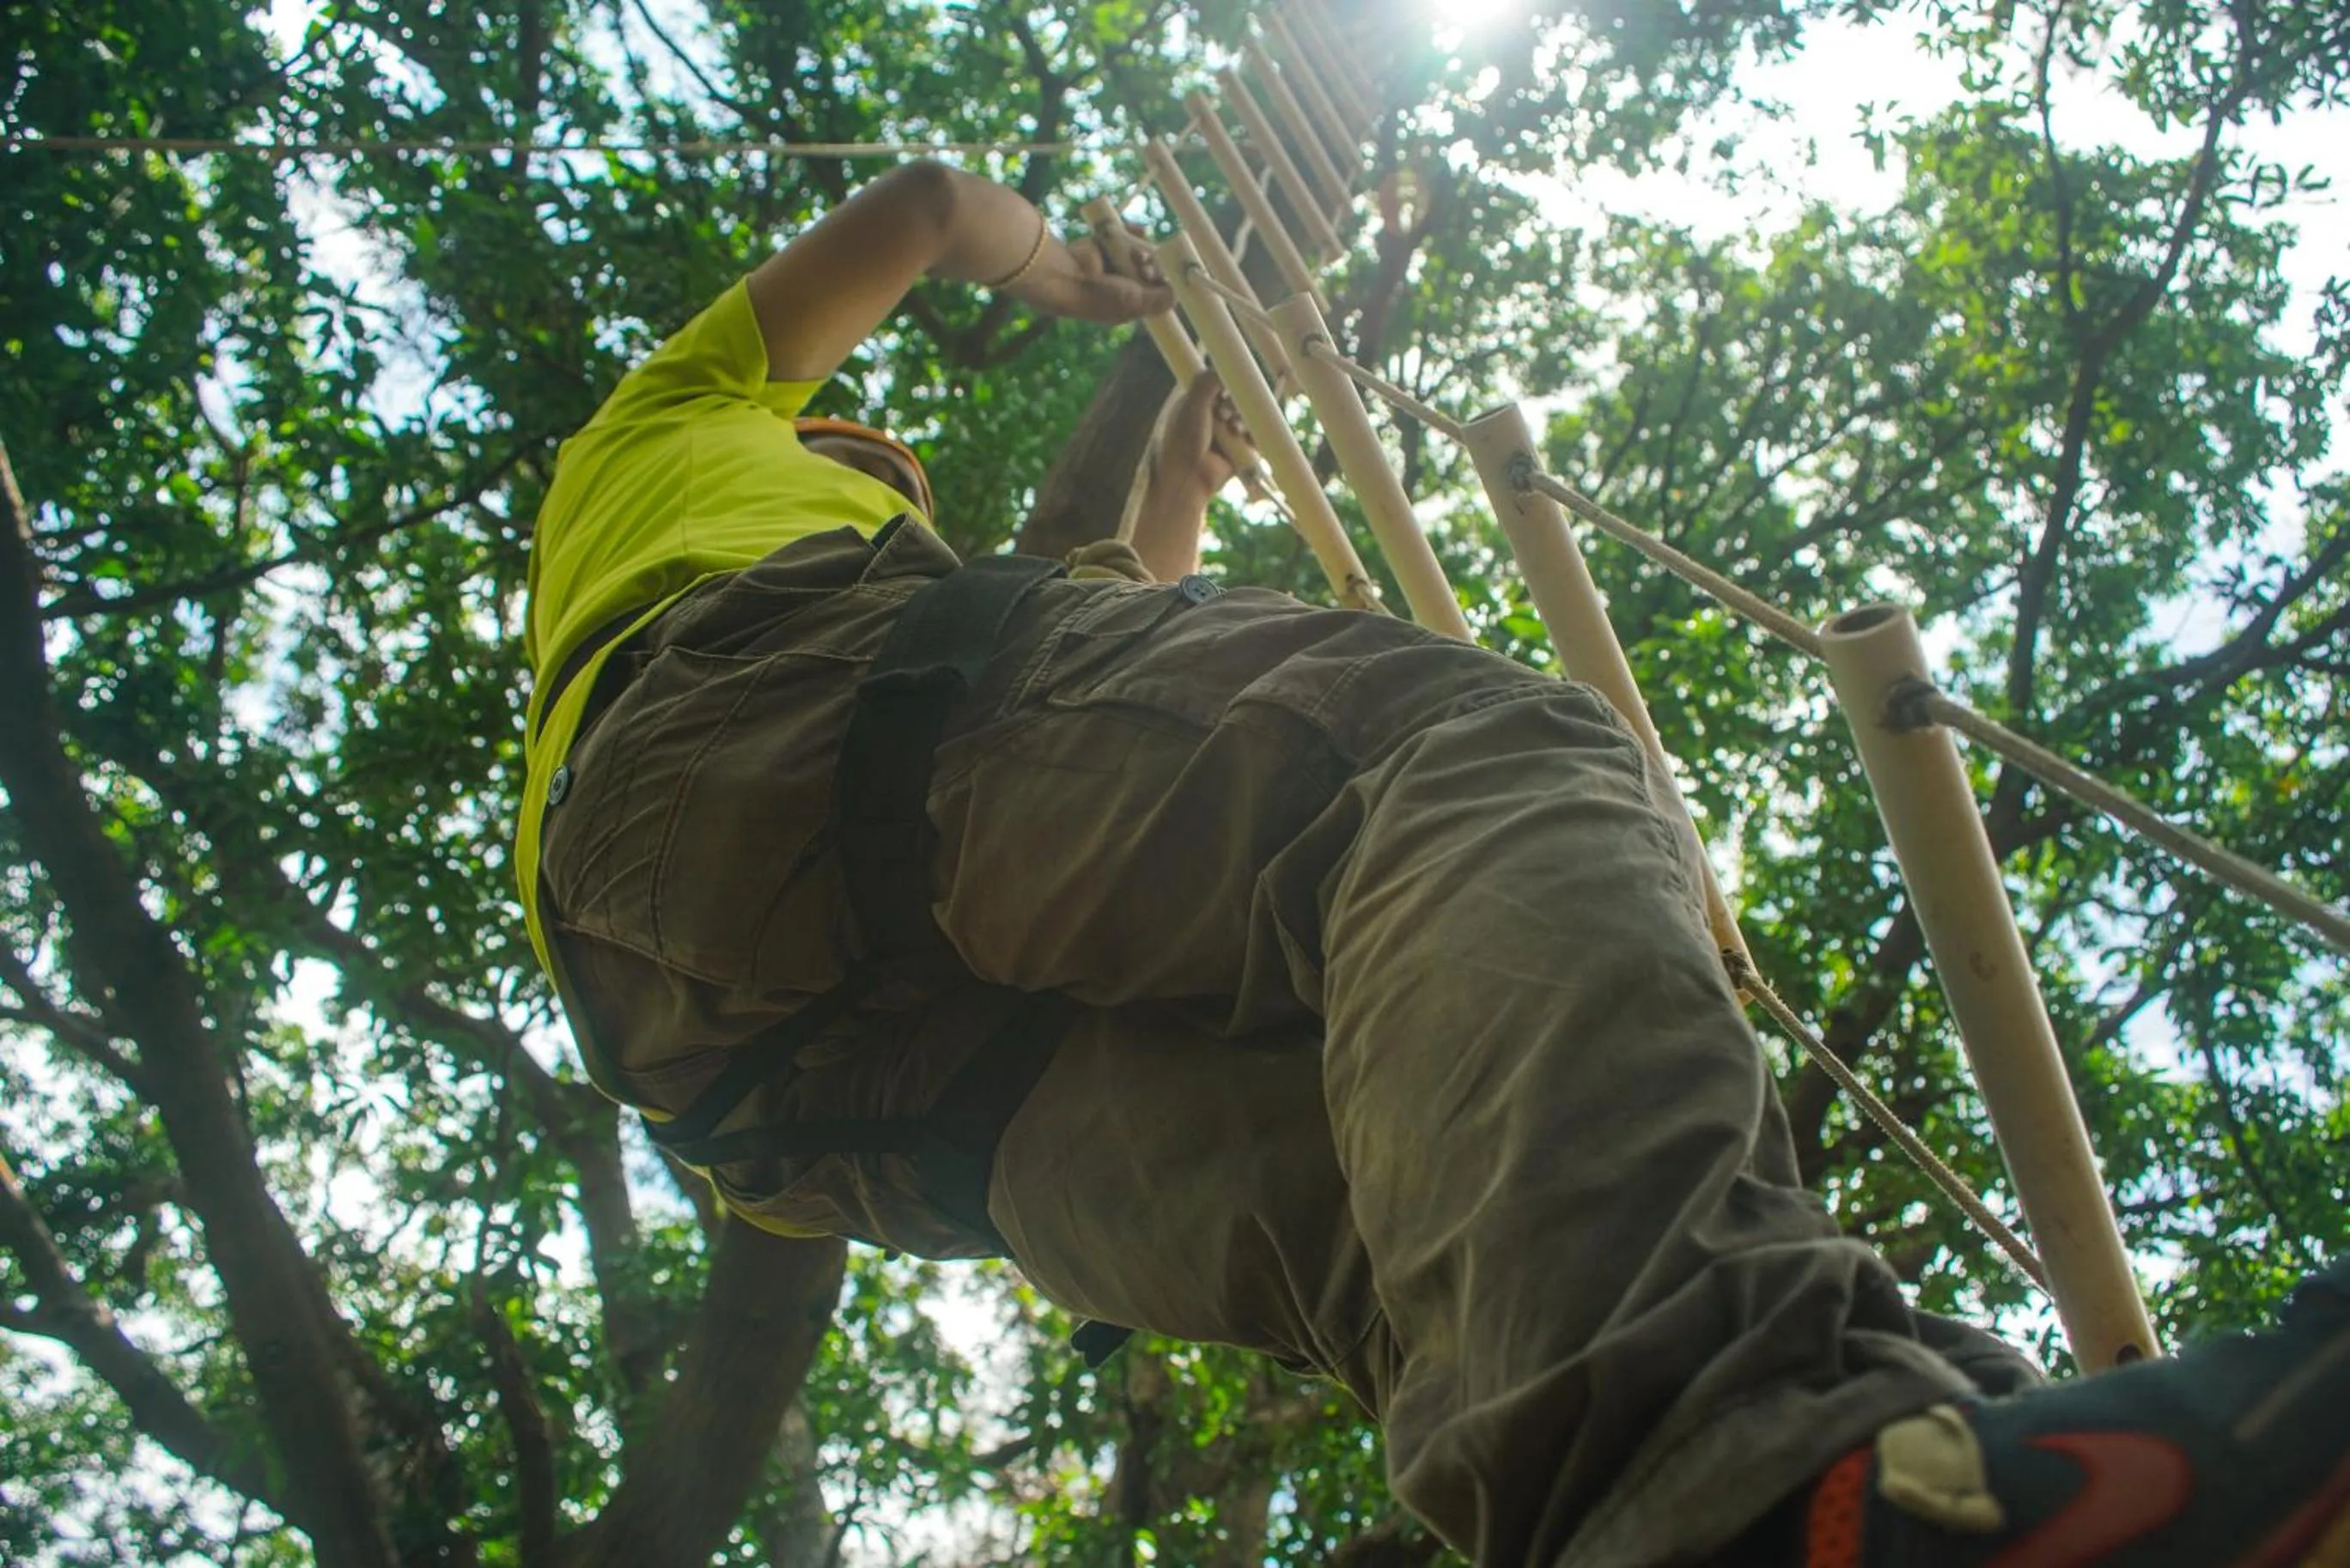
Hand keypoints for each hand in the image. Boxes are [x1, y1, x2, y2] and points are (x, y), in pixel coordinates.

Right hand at [1006, 229, 1174, 323]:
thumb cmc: (1101, 297)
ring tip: (1138, 255)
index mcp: (1129, 303)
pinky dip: (1134, 231)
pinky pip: (1127, 235)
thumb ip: (1159, 300)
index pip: (1155, 292)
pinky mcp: (1108, 244)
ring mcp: (1115, 263)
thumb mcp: (1136, 303)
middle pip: (1151, 270)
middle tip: (1147, 266)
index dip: (1165, 283)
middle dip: (1153, 266)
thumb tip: (1177, 294)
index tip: (1170, 276)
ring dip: (1143, 251)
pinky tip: (1140, 231)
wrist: (1070, 276)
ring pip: (1141, 251)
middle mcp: (1123, 284)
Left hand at [1157, 368, 1243, 497]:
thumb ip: (1209, 380)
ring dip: (1244, 419)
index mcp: (1198, 402)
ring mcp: (1228, 433)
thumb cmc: (1183, 440)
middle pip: (1239, 398)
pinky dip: (1256, 435)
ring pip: (1249, 416)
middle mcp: (1213, 416)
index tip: (1227, 390)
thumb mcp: (1192, 402)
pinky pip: (1257, 436)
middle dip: (1235, 404)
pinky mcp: (1240, 450)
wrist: (1188, 477)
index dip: (1228, 385)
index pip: (1222, 383)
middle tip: (1223, 416)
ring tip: (1234, 430)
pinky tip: (1245, 437)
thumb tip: (1229, 369)